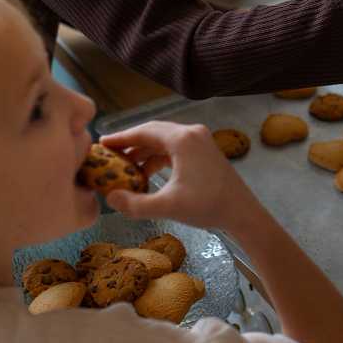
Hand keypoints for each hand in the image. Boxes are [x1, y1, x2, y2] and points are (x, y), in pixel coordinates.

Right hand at [99, 121, 258, 231]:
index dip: (120, 138)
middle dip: (130, 144)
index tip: (100, 144)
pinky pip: (174, 148)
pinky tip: (146, 174)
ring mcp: (200, 140)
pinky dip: (158, 158)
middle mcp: (191, 133)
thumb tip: (110, 198)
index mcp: (182, 139)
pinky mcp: (204, 150)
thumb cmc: (207, 206)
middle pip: (153, 132)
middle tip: (107, 155)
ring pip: (164, 140)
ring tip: (124, 169)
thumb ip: (135, 203)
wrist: (242, 211)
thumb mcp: (167, 206)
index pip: (143, 132)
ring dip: (144, 153)